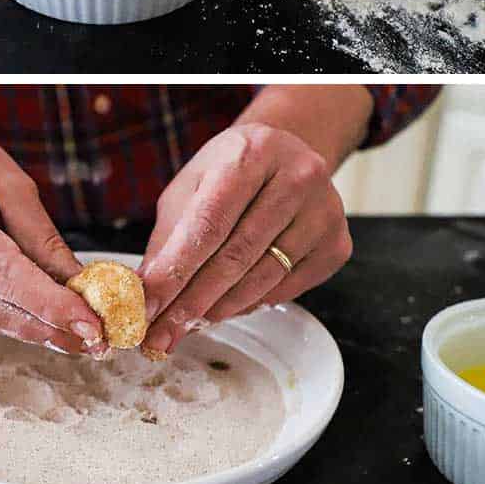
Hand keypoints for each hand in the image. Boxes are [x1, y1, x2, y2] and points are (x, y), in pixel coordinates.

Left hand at [139, 122, 351, 355]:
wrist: (289, 155)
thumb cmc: (233, 170)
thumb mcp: (194, 185)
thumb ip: (170, 236)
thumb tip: (146, 292)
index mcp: (251, 151)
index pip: (209, 222)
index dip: (176, 270)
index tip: (147, 305)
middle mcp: (296, 176)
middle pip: (237, 255)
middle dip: (193, 301)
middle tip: (162, 332)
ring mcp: (324, 211)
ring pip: (263, 277)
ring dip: (220, 309)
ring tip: (188, 324)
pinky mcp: (338, 243)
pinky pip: (287, 288)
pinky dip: (252, 303)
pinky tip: (227, 307)